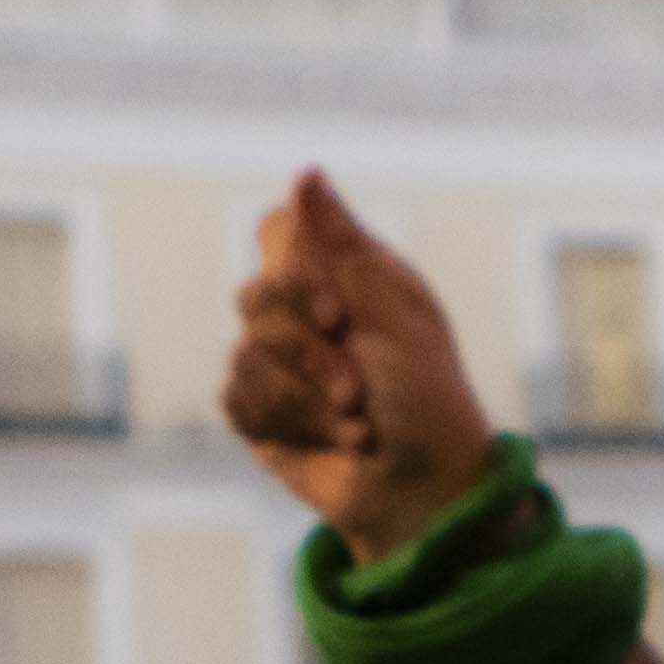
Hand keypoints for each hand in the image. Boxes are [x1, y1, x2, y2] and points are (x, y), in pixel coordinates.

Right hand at [224, 173, 506, 557]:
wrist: (420, 492)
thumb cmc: (426, 400)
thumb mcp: (396, 314)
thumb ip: (344, 245)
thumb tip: (306, 171)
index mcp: (345, 275)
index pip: (278, 232)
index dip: (294, 270)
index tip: (337, 311)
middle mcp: (306, 312)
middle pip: (254, 296)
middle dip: (307, 353)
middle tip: (357, 389)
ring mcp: (277, 361)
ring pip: (245, 355)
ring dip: (306, 400)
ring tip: (356, 423)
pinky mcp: (259, 410)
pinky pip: (237, 399)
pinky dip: (288, 424)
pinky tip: (328, 442)